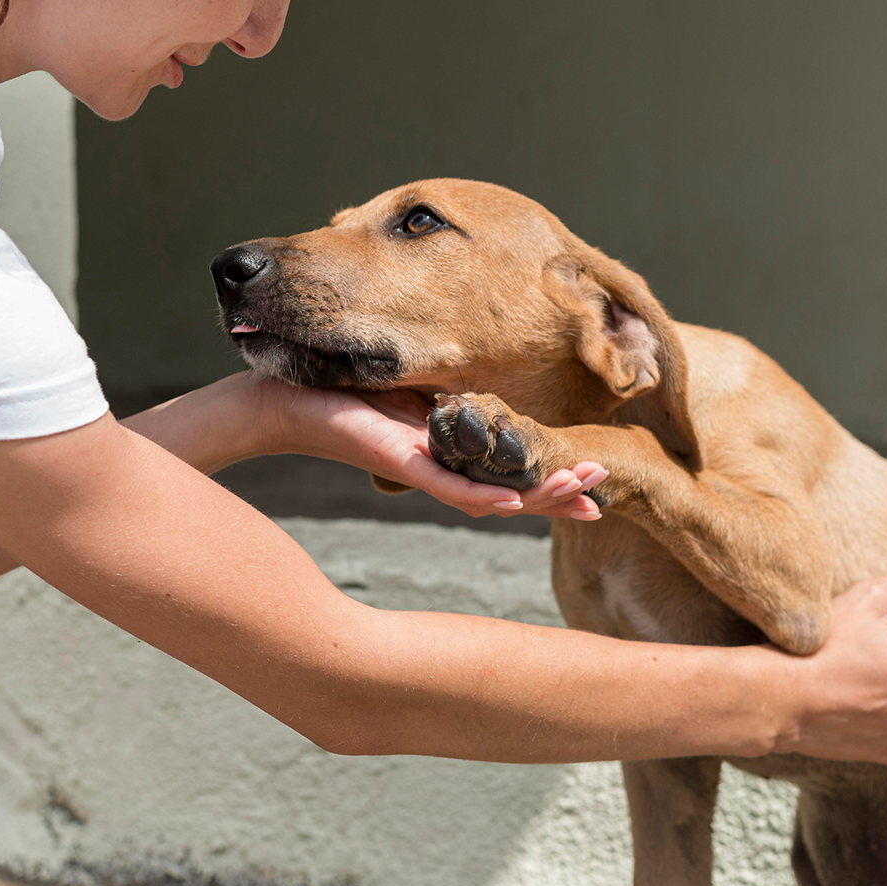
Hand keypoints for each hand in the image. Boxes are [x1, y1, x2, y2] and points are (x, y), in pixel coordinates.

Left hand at [252, 376, 604, 519]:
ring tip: (584, 492)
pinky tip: (516, 502)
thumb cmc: (340, 390)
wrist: (283, 399)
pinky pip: (447, 486)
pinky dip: (483, 496)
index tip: (597, 488)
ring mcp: (420, 470)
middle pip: (511, 493)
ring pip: (489, 497)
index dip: (553, 484)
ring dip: (538, 497)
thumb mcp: (412, 386)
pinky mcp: (397, 462)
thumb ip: (452, 394)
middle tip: (603, 494)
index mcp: (448, 452)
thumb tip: (489, 382)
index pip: (511, 475)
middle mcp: (440, 469)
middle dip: (560, 493)